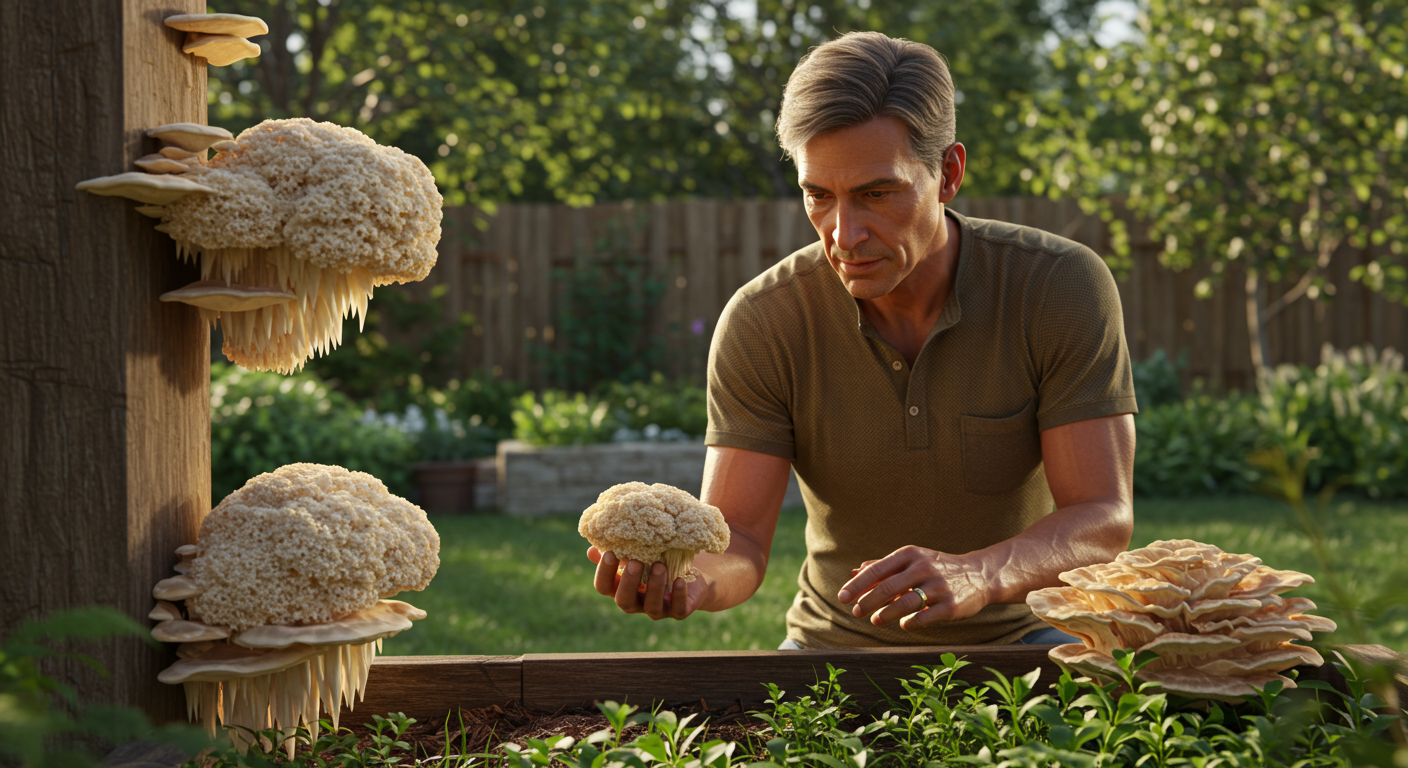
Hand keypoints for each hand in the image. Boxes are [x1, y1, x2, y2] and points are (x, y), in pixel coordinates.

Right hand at [587, 546, 706, 620]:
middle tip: (635, 562)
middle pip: (624, 601)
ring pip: (651, 607)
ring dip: (654, 586)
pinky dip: (678, 596)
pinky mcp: (679, 611)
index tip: (610, 553)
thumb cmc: (657, 558)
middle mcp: (636, 602)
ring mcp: (657, 609)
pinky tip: (679, 581)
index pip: (604, 587)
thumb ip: (617, 551)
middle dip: (628, 583)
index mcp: (621, 588)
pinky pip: (678, 610)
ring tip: (659, 565)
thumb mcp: (638, 552)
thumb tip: (593, 549)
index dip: (604, 573)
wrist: (691, 571)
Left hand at [838, 546, 990, 629]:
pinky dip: (910, 623)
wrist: (979, 575)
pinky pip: (925, 618)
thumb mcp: (912, 560)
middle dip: (867, 601)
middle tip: (855, 612)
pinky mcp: (951, 606)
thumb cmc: (937, 568)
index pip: (877, 570)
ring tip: (875, 620)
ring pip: (905, 603)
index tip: (842, 598)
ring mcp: (939, 587)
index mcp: (911, 554)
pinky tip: (904, 624)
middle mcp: (924, 567)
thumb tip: (854, 572)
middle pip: (888, 587)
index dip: (857, 585)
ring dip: (886, 614)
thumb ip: (884, 566)